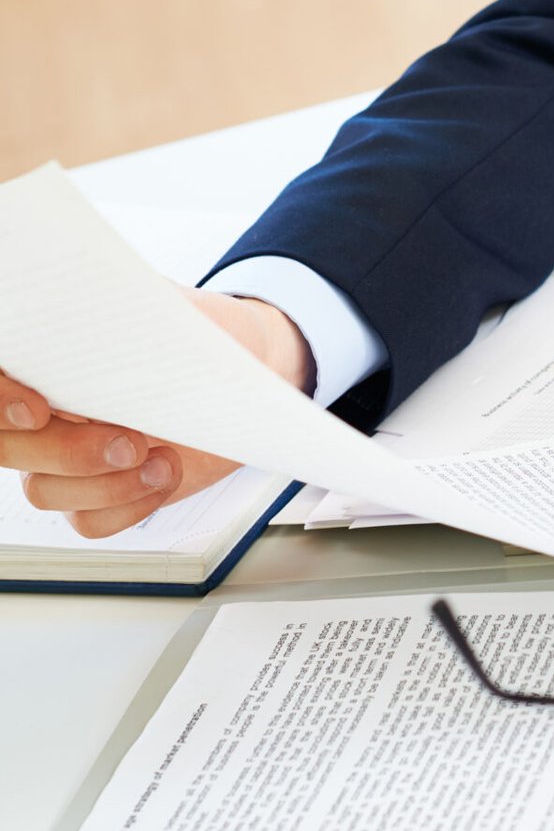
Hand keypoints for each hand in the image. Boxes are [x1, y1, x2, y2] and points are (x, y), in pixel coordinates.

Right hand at [0, 292, 311, 538]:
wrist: (252, 366)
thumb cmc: (203, 331)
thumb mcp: (165, 310)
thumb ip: (118, 323)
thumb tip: (82, 321)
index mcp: (46, 355)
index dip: (0, 400)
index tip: (37, 411)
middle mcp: (42, 406)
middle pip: (7, 447)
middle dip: (68, 452)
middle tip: (130, 440)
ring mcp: (63, 454)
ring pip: (43, 490)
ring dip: (106, 483)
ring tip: (163, 457)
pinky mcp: (97, 491)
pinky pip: (85, 519)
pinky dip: (127, 506)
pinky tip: (163, 474)